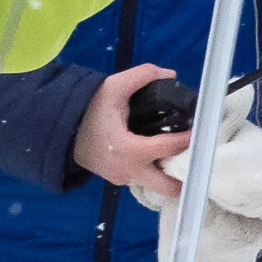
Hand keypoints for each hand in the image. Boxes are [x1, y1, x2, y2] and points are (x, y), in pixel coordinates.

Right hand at [72, 64, 189, 197]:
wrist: (61, 129)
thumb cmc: (89, 109)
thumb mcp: (114, 87)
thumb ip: (143, 76)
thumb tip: (170, 74)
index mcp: (130, 151)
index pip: (170, 149)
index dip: (189, 138)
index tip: (200, 128)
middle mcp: (129, 171)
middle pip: (168, 187)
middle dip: (186, 176)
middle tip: (197, 156)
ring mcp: (123, 179)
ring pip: (157, 185)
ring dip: (172, 174)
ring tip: (184, 154)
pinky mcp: (118, 179)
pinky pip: (144, 179)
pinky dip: (157, 171)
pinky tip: (165, 155)